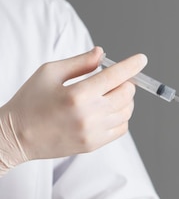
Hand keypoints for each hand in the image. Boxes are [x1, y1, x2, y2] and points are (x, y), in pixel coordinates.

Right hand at [0, 47, 145, 167]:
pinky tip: (108, 110)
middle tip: (117, 78)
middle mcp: (89, 115)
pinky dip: (121, 116)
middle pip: (126, 94)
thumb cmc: (30, 101)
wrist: (16, 136)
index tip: (141, 59)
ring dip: (125, 100)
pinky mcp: (94, 144)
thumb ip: (79, 62)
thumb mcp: (49, 72)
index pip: (115, 76)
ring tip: (111, 94)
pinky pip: (121, 128)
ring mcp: (93, 132)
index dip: (132, 66)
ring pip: (127, 112)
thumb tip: (102, 54)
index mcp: (77, 94)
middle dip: (127, 82)